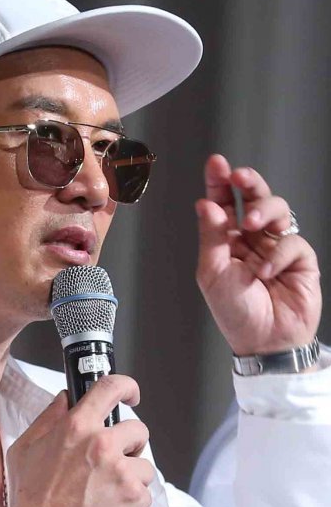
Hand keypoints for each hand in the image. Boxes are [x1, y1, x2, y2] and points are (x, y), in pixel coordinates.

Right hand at [6, 375, 153, 506]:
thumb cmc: (30, 497)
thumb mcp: (25, 449)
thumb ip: (48, 419)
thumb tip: (65, 399)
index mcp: (77, 427)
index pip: (110, 388)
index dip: (127, 386)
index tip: (131, 395)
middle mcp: (102, 444)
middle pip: (138, 429)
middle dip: (131, 444)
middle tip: (116, 461)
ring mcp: (121, 470)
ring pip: (145, 465)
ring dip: (132, 477)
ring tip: (109, 492)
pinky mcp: (133, 496)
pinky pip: (146, 493)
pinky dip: (133, 502)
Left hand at [195, 154, 321, 355]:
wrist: (264, 342)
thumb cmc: (235, 312)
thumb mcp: (213, 273)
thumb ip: (211, 236)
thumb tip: (205, 203)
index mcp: (227, 241)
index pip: (224, 205)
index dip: (220, 183)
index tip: (216, 164)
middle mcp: (252, 239)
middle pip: (254, 198)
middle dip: (248, 182)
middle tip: (239, 176)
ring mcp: (277, 246)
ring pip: (278, 209)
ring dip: (265, 209)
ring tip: (253, 224)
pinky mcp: (300, 258)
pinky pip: (292, 241)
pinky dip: (278, 254)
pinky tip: (266, 272)